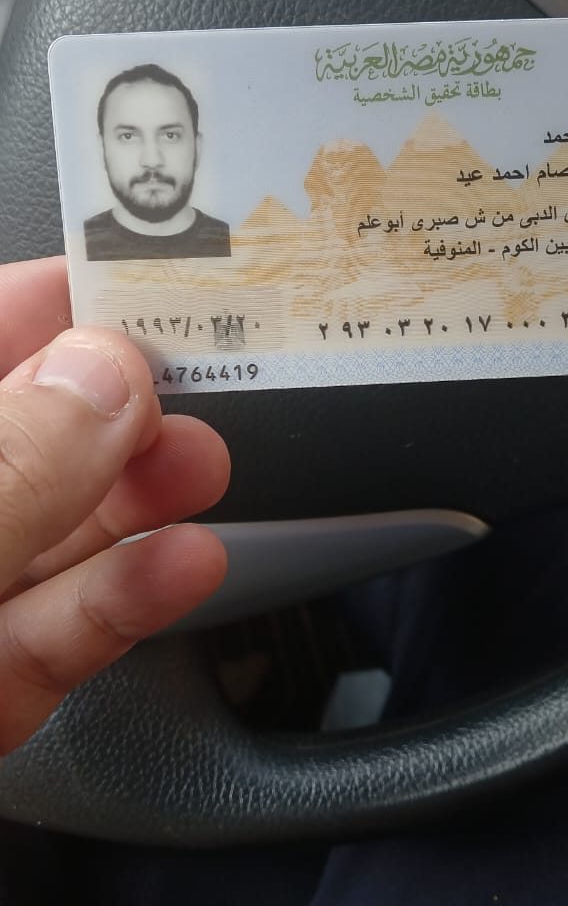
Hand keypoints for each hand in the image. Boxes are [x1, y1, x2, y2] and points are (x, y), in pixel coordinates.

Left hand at [0, 257, 229, 752]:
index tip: (167, 275)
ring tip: (207, 465)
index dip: (72, 298)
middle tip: (208, 378)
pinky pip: (65, 630)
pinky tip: (188, 564)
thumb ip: (9, 468)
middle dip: (126, 401)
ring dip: (143, 495)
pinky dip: (131, 597)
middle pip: (38, 430)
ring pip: (58, 529)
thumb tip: (102, 379)